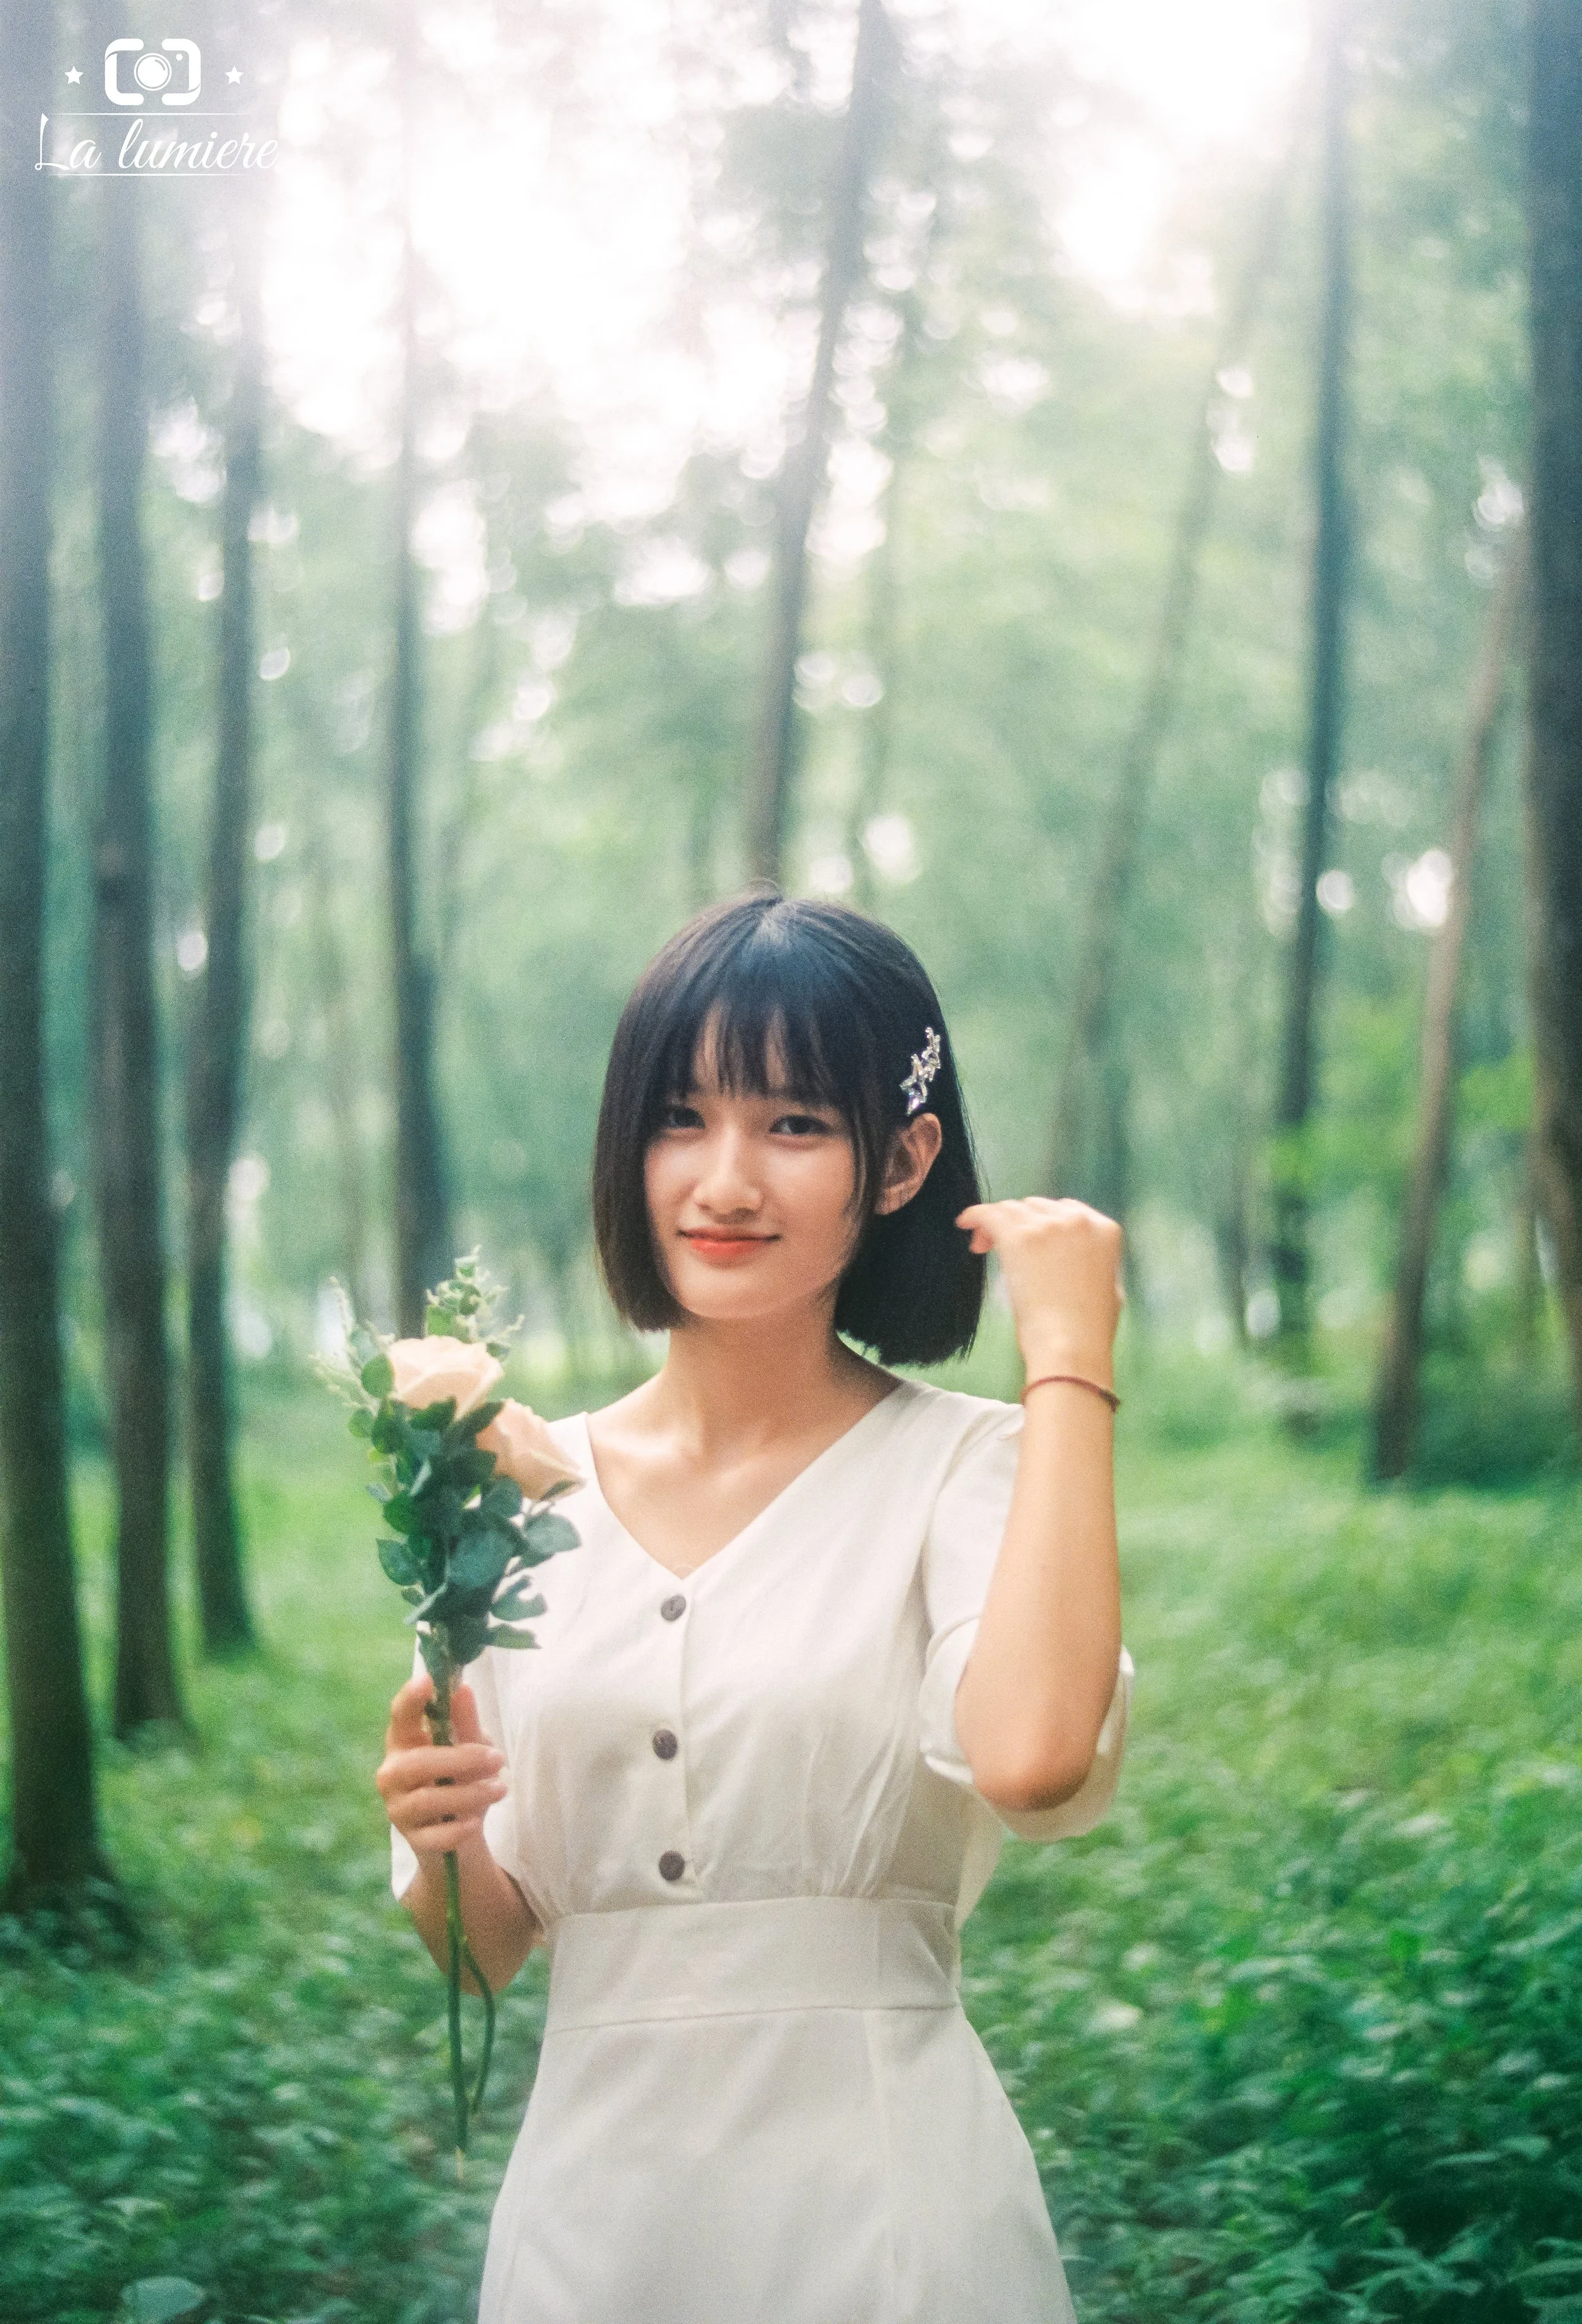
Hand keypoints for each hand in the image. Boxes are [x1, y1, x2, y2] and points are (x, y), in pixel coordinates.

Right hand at [376, 1673, 507, 1857]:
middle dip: (460, 1759)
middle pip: (416, 1763)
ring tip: (500, 1788)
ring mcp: (398, 1808)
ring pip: (427, 1800)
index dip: (410, 1699)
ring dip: (469, 1793)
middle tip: (499, 1758)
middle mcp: (393, 1773)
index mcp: (404, 1742)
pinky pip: (432, 1836)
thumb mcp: (469, 1748)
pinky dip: (457, 1829)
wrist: (457, 1833)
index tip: (427, 1680)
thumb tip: (463, 1688)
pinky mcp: (412, 1839)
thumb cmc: (459, 1779)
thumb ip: (465, 1723)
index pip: (400, 1716)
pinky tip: (475, 1822)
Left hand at [956, 1196, 1123, 1383]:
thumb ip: (1092, 1263)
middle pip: (1037, 1207)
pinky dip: (974, 1215)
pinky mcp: (1019, 1237)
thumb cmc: (1089, 1330)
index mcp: (1104, 1230)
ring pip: (1012, 1209)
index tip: (1031, 1240)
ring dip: (998, 1223)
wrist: (1069, 1347)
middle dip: (1020, 1224)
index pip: (1066, 1210)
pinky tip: (964, 1223)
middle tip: (1003, 1247)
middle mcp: (1078, 1220)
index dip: (1044, 1224)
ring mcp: (1047, 1226)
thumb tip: (1075, 1259)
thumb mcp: (1109, 1289)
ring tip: (983, 1245)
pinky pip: (988, 1214)